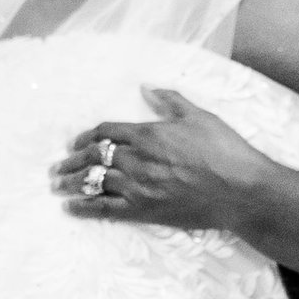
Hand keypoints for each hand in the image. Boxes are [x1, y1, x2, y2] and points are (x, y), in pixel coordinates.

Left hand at [51, 87, 298, 268]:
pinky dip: (84, 208)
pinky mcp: (144, 211)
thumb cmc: (226, 151)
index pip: (106, 131)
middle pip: (93, 157)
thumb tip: (147, 87)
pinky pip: (104, 209)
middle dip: (72, 160)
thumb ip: (170, 101)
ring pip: (93, 182)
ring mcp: (138, 187)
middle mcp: (137, 159)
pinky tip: (70, 207)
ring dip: (71, 182)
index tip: (76, 141)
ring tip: (57, 184)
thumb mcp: (200, 116)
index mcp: (148, 134)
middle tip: (58, 166)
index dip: (86, 136)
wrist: (241, 191)